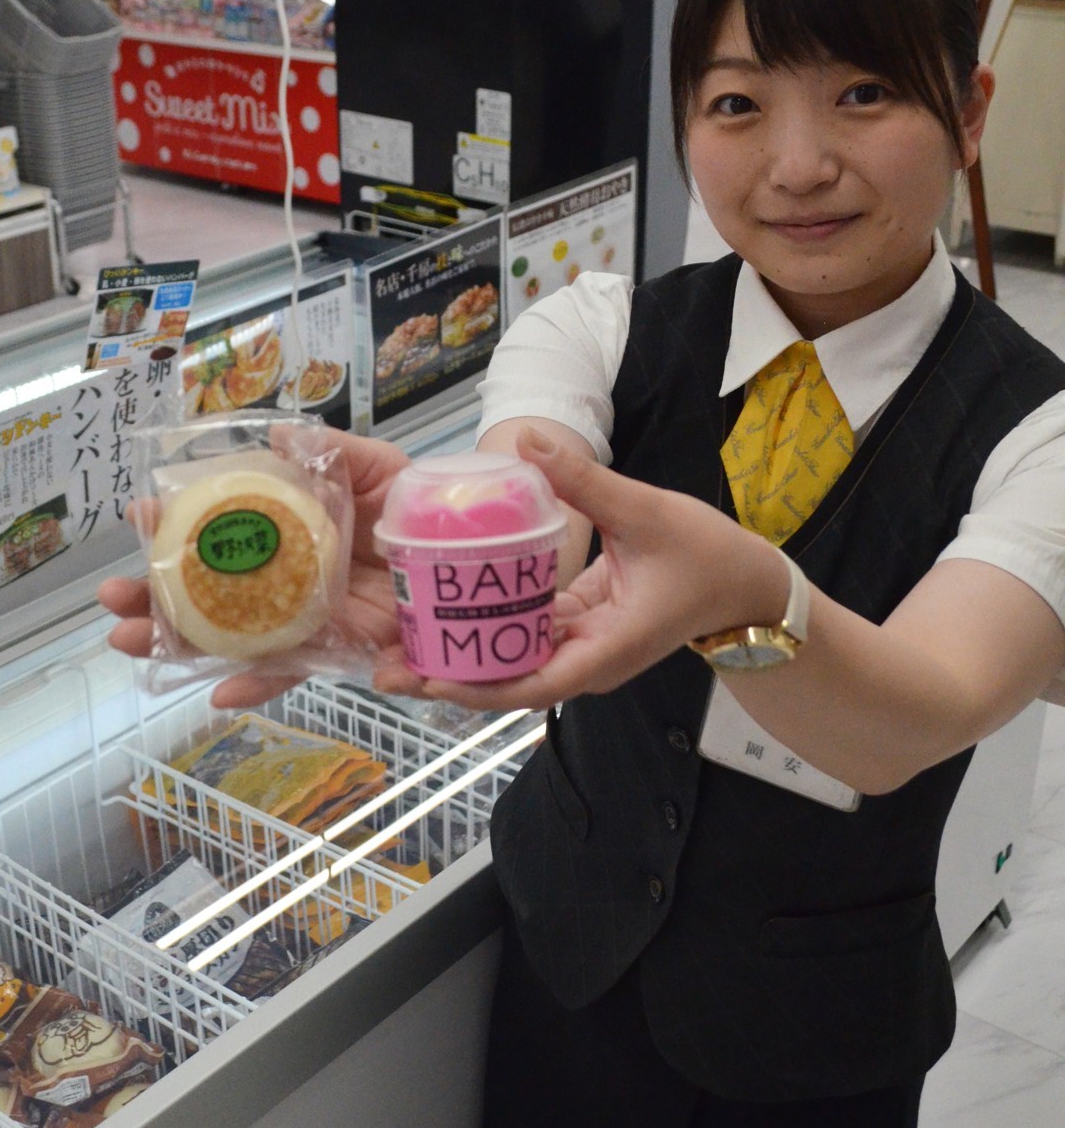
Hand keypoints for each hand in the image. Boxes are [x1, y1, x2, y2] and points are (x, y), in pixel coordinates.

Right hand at [97, 432, 408, 707]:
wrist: (471, 546)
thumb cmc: (417, 501)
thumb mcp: (374, 465)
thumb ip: (328, 452)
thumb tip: (275, 432)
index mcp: (285, 530)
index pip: (217, 532)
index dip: (175, 527)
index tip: (139, 516)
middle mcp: (284, 577)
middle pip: (208, 593)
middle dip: (154, 598)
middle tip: (112, 599)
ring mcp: (305, 617)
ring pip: (230, 637)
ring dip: (179, 645)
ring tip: (129, 645)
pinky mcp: (338, 650)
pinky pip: (292, 671)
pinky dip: (257, 684)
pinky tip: (217, 696)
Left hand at [374, 429, 788, 710]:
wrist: (745, 584)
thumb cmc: (706, 554)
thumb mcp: (645, 511)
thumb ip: (584, 479)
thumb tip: (527, 440)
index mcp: (605, 649)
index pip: (532, 683)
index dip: (475, 686)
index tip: (425, 678)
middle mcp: (586, 661)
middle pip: (506, 681)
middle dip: (446, 677)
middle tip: (381, 664)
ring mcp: (579, 650)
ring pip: (509, 664)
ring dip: (457, 658)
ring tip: (393, 646)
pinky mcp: (575, 632)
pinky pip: (522, 640)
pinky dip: (483, 633)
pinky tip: (438, 616)